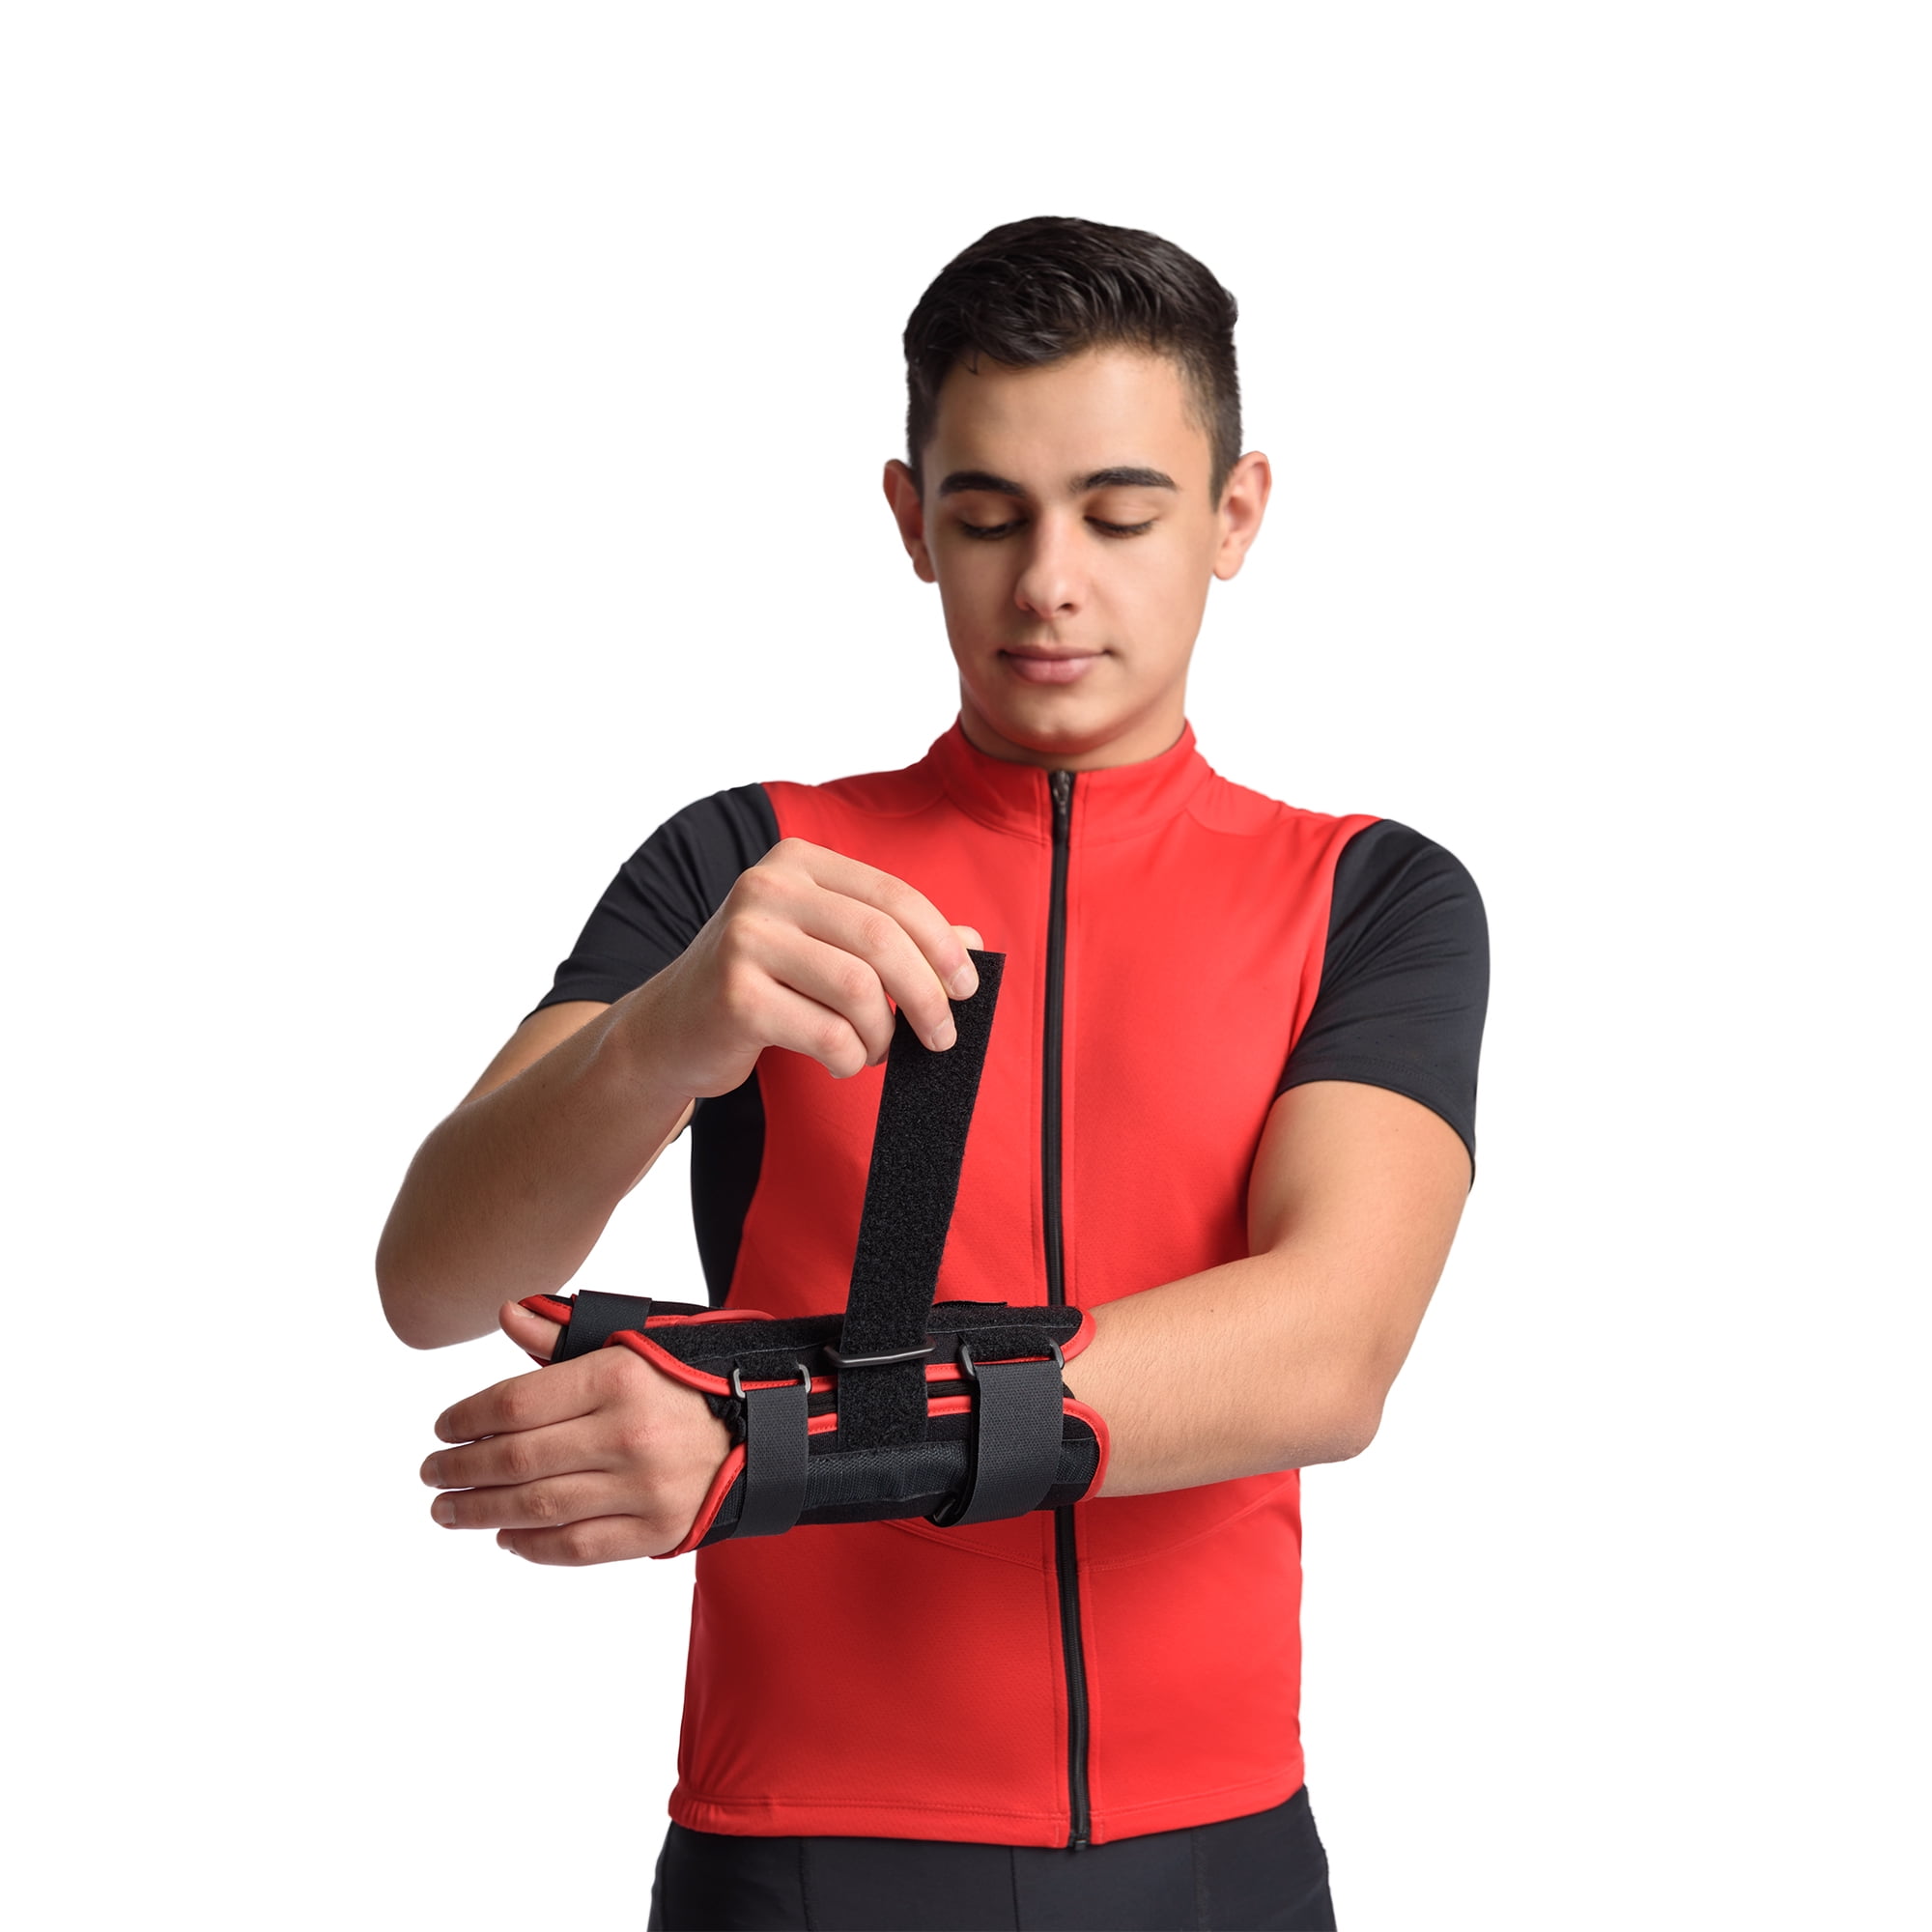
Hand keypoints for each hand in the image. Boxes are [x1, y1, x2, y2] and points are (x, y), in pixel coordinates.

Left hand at [418, 1300, 731, 1562]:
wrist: (763, 1431)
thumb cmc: (684, 1383)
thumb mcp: (631, 1344)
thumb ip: (562, 1336)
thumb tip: (504, 1312)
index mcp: (618, 1376)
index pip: (516, 1402)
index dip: (466, 1418)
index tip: (441, 1428)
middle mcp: (628, 1433)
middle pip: (517, 1458)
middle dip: (460, 1469)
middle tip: (431, 1475)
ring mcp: (643, 1487)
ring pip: (538, 1506)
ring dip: (481, 1511)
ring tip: (448, 1510)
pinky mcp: (655, 1530)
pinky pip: (575, 1546)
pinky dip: (531, 1546)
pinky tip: (505, 1536)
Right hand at [630, 836, 984, 1096]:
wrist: (670, 1029)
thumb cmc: (759, 982)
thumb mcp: (823, 944)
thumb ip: (893, 936)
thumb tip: (973, 943)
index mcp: (796, 861)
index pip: (893, 895)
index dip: (942, 944)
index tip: (967, 988)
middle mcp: (766, 889)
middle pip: (881, 940)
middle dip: (926, 995)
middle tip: (942, 1035)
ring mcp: (744, 939)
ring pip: (858, 990)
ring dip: (883, 1034)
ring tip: (874, 1050)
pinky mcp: (734, 996)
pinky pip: (826, 1033)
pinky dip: (849, 1057)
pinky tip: (841, 1060)